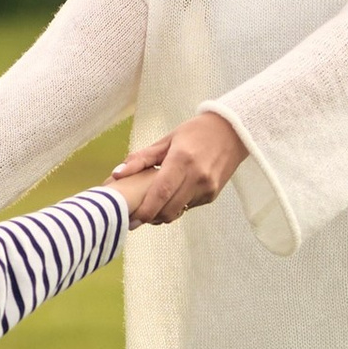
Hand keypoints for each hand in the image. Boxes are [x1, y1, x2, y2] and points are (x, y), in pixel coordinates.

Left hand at [112, 111, 247, 226]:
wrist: (231, 132)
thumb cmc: (195, 133)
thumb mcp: (166, 140)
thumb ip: (141, 159)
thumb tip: (116, 174)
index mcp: (182, 160)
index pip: (161, 192)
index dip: (145, 209)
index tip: (131, 217)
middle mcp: (197, 176)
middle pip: (169, 209)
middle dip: (151, 216)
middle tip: (136, 214)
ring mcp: (207, 188)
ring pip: (178, 211)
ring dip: (163, 212)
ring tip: (152, 204)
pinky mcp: (212, 195)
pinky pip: (189, 206)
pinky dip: (177, 205)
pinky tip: (173, 194)